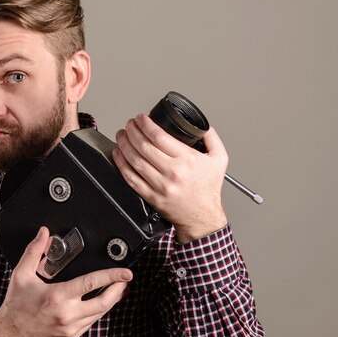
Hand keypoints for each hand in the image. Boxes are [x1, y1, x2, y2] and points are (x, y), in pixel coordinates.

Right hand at [0, 227, 131, 336]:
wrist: (11, 334)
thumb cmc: (17, 305)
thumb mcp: (21, 275)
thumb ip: (34, 251)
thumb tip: (44, 233)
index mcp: (57, 296)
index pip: (91, 283)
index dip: (111, 276)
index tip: (125, 272)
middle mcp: (67, 314)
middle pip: (104, 302)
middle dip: (119, 289)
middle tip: (126, 279)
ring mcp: (71, 328)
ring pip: (101, 313)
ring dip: (112, 300)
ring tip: (117, 288)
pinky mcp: (72, 336)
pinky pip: (92, 322)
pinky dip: (99, 311)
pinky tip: (101, 302)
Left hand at [112, 114, 228, 242]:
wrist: (202, 218)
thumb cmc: (208, 190)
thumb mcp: (219, 159)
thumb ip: (211, 138)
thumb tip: (201, 125)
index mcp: (188, 160)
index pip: (159, 136)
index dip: (145, 124)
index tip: (141, 118)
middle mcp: (173, 172)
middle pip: (144, 146)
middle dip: (132, 131)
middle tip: (129, 124)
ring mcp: (160, 186)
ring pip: (135, 160)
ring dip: (124, 145)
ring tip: (122, 135)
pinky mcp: (151, 196)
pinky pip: (131, 178)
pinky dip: (121, 164)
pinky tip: (118, 154)